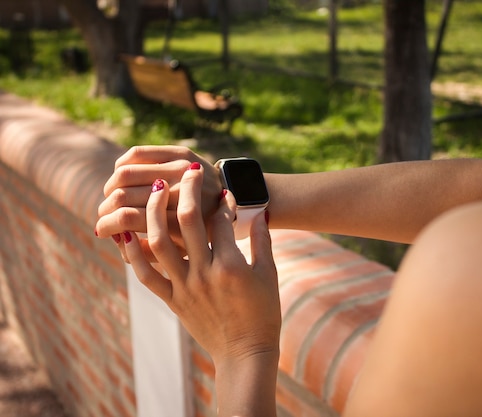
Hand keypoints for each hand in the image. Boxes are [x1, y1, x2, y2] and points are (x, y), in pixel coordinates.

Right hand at [95, 146, 222, 261]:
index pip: (128, 218)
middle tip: (104, 214)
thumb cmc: (199, 232)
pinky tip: (123, 178)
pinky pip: (136, 154)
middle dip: (106, 207)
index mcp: (181, 224)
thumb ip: (147, 254)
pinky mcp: (181, 153)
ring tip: (112, 197)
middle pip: (123, 195)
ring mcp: (181, 170)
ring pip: (125, 173)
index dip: (107, 225)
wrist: (230, 199)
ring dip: (110, 187)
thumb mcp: (178, 251)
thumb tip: (117, 239)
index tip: (101, 231)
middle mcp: (181, 195)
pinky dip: (122, 166)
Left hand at [122, 163, 280, 367]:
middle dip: (187, 190)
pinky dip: (133, 252)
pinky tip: (125, 232)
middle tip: (189, 172)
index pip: (221, 220)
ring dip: (154, 211)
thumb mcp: (269, 274)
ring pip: (160, 241)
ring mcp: (184, 287)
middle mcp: (204, 273)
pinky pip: (146, 274)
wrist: (244, 353)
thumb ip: (263, 241)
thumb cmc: (263, 313)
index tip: (225, 192)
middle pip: (187, 221)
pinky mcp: (173, 300)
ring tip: (154, 189)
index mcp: (231, 265)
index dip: (223, 201)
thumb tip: (260, 212)